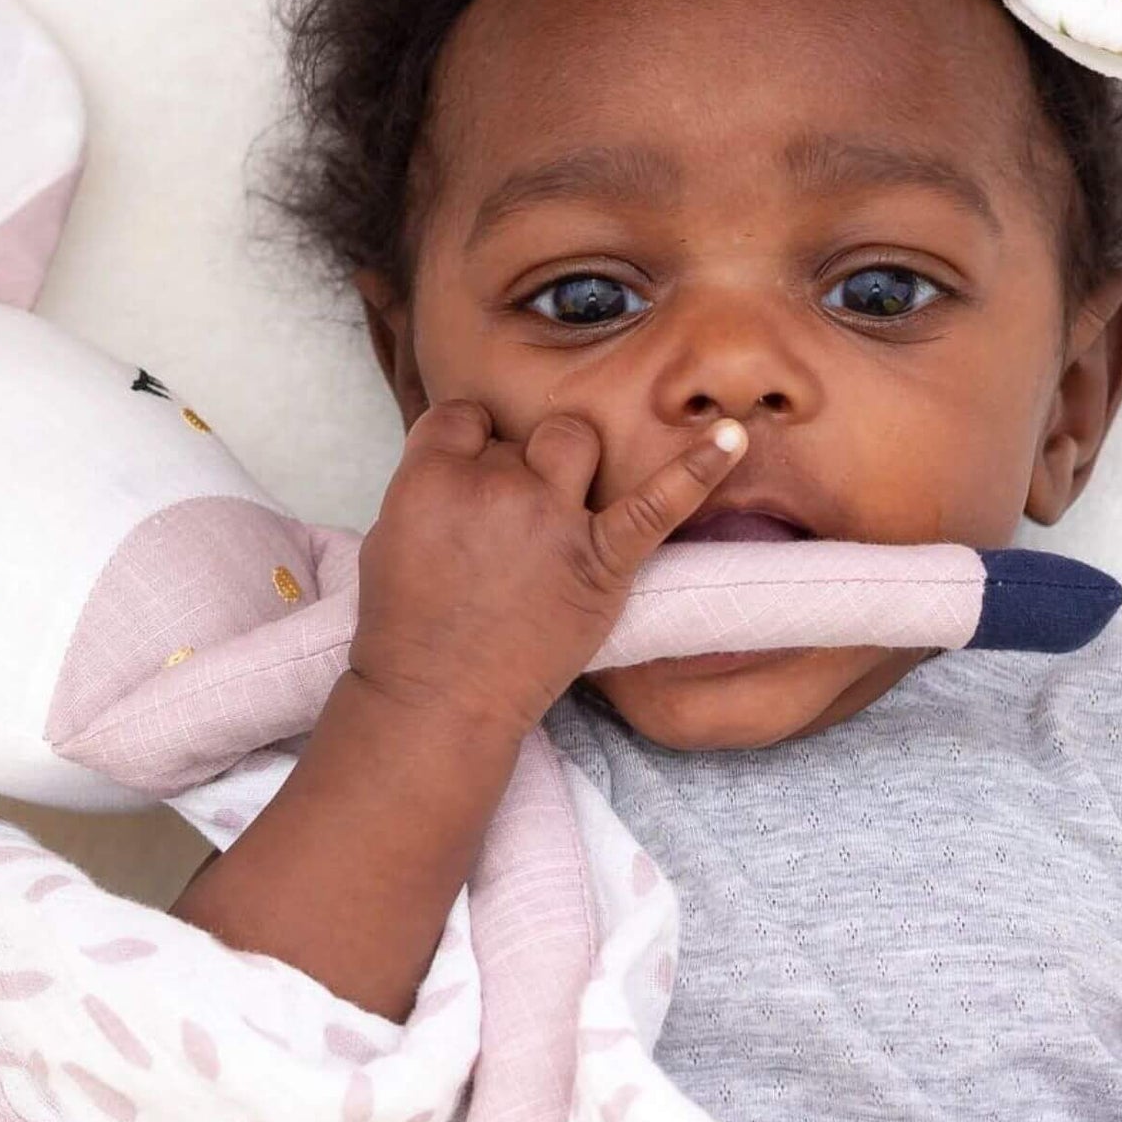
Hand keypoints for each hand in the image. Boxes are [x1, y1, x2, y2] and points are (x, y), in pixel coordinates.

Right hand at [348, 400, 747, 738]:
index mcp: (429, 478)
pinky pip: (657, 505)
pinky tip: (732, 438)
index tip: (474, 482)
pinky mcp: (599, 562)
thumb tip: (474, 460)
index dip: (473, 445)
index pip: (466, 417)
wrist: (437, 703)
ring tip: (564, 508)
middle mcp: (493, 487)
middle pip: (524, 432)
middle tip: (512, 520)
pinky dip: (698, 470)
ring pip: (577, 439)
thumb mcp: (389, 535)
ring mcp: (551, 522)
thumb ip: (433, 486)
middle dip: (522, 462)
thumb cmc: (406, 628)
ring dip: (573, 462)